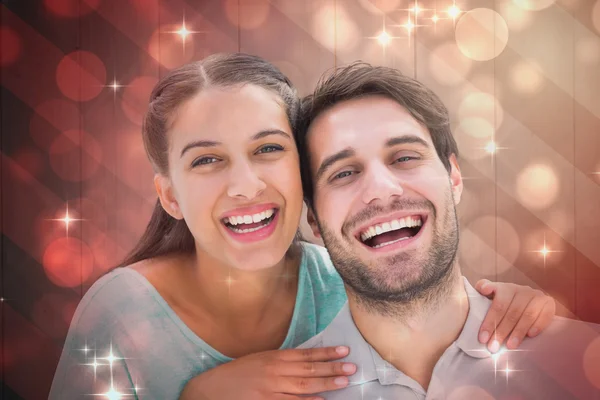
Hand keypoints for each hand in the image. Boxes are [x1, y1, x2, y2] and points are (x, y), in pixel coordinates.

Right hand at [179, 346, 355, 399]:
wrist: (211, 389)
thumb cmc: (236, 374)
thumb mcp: (259, 360)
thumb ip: (281, 361)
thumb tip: (307, 362)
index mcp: (273, 357)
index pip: (305, 354)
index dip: (326, 353)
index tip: (343, 351)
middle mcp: (274, 372)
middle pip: (309, 370)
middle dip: (332, 369)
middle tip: (351, 367)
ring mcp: (271, 390)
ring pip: (304, 386)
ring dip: (326, 384)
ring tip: (343, 381)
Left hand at [475, 280, 554, 351]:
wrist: (527, 300)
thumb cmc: (504, 301)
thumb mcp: (491, 294)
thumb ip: (483, 288)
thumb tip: (483, 289)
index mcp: (506, 288)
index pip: (498, 305)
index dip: (490, 322)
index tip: (482, 338)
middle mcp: (522, 290)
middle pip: (512, 313)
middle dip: (501, 331)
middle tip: (493, 347)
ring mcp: (537, 296)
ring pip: (527, 315)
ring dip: (518, 332)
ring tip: (509, 346)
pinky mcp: (549, 303)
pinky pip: (545, 315)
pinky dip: (538, 326)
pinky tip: (530, 336)